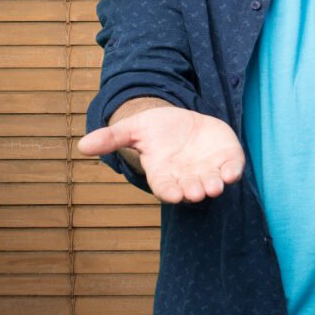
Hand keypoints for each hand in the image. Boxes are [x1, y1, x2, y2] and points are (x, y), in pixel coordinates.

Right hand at [78, 105, 244, 203]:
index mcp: (163, 174)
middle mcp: (186, 177)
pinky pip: (231, 169)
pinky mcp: (225, 159)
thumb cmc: (156, 129)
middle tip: (197, 191)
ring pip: (212, 183)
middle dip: (194, 190)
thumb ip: (112, 138)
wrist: (181, 121)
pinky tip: (232, 171)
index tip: (173, 194)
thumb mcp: (134, 129)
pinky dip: (233, 171)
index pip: (165, 188)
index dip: (170, 191)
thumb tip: (82, 145)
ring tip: (215, 185)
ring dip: (214, 185)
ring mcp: (207, 169)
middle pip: (190, 189)